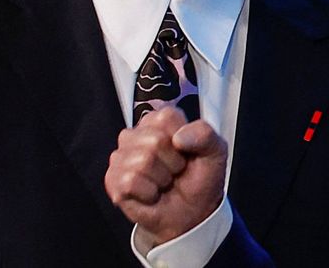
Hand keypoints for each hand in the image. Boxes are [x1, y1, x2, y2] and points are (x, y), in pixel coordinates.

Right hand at [104, 107, 227, 246]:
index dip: (184, 138)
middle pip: (155, 140)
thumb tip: (178, 138)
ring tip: (164, 182)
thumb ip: (205, 134)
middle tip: (176, 171)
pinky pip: (130, 181)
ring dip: (162, 179)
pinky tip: (152, 194)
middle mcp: (136, 134)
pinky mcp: (113, 180)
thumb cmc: (200, 178)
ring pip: (142, 161)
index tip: (187, 151)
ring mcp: (121, 157)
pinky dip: (149, 192)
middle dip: (173, 162)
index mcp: (160, 121)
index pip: (166, 116)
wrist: (192, 213)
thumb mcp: (215, 151)